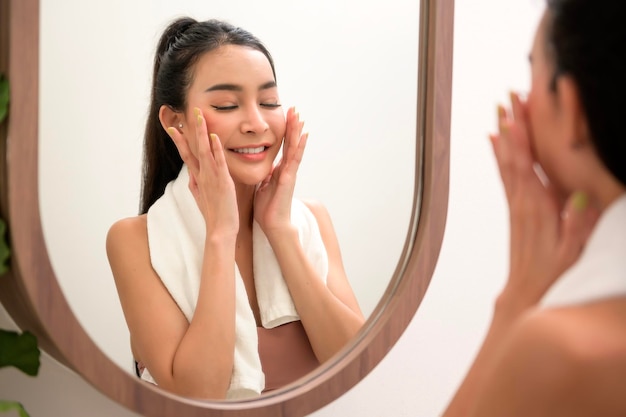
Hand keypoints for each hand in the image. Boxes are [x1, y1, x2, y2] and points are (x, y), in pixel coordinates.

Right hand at [167, 108, 238, 236]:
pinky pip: (218, 163)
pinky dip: (215, 150)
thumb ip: (196, 184)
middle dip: (190, 129)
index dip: (179, 140)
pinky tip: (214, 137)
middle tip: (189, 111)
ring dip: (202, 133)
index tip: (172, 126)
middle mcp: (201, 175)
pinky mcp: (222, 183)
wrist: (220, 230)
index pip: (186, 154)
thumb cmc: (214, 214)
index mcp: (197, 178)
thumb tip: (191, 174)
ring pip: (204, 151)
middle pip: (192, 148)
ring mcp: (211, 178)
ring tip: (200, 116)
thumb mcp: (201, 197)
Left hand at [254, 107, 307, 235]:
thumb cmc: (267, 208)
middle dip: (292, 126)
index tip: (285, 117)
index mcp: (279, 170)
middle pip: (290, 143)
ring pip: (295, 148)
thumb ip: (264, 175)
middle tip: (294, 109)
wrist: (273, 224)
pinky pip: (295, 159)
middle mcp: (286, 169)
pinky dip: (300, 147)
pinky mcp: (289, 179)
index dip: (284, 132)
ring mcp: (290, 173)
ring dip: (297, 132)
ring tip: (300, 116)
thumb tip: (260, 166)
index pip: (282, 146)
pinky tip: (304, 136)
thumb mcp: (262, 186)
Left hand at [491, 92, 597, 313]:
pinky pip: (505, 175)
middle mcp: (522, 202)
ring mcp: (516, 204)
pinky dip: (500, 155)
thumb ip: (577, 226)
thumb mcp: (573, 255)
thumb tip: (580, 197)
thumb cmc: (553, 275)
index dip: (522, 139)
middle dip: (512, 125)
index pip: (527, 166)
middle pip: (513, 157)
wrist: (525, 293)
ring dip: (504, 135)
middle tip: (509, 97)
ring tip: (502, 109)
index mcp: (537, 209)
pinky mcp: (515, 209)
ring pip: (507, 162)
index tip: (518, 113)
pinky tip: (495, 141)